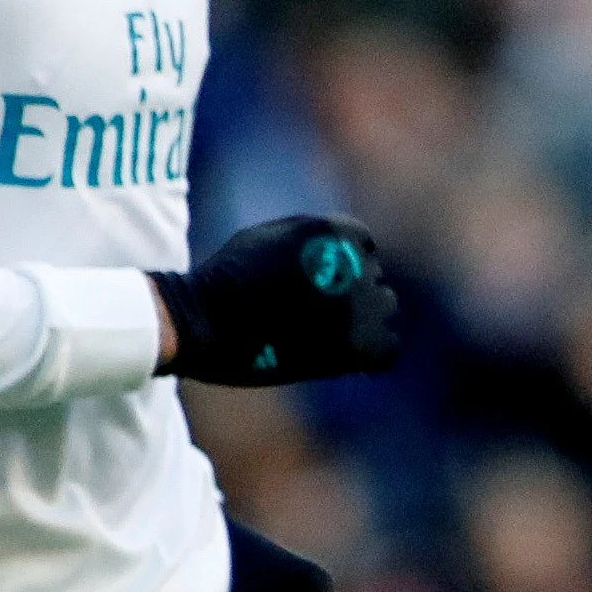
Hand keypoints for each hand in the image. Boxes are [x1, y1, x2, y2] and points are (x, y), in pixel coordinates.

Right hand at [151, 216, 400, 387]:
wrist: (203, 321)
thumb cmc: (225, 278)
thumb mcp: (269, 236)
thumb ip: (310, 236)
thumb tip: (341, 246)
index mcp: (334, 231)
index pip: (364, 247)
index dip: (343, 269)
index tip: (318, 288)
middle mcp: (353, 264)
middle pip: (374, 279)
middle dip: (353, 294)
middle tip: (313, 317)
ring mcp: (357, 305)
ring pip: (385, 310)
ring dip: (364, 323)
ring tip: (323, 338)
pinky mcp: (355, 345)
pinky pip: (388, 350)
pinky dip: (372, 356)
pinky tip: (345, 360)